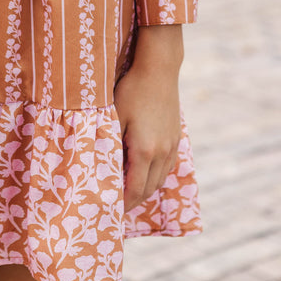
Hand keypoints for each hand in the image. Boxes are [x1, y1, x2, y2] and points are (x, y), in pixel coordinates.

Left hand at [114, 24, 182, 212]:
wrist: (159, 70)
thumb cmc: (131, 90)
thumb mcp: (114, 117)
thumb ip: (111, 145)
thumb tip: (104, 169)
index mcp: (145, 150)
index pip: (134, 190)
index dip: (123, 204)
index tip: (110, 210)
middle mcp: (162, 153)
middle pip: (148, 189)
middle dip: (133, 201)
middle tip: (117, 206)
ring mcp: (172, 146)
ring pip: (160, 179)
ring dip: (145, 190)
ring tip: (129, 193)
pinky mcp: (176, 138)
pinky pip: (166, 166)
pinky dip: (155, 176)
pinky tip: (144, 172)